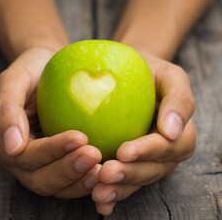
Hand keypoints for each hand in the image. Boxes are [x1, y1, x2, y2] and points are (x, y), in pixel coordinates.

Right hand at [0, 47, 102, 198]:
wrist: (49, 68)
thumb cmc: (32, 68)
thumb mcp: (14, 79)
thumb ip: (6, 110)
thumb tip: (11, 147)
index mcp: (0, 145)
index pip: (24, 156)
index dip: (51, 151)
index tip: (80, 136)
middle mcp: (16, 163)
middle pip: (39, 179)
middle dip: (67, 171)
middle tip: (95, 154)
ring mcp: (37, 170)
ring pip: (56, 188)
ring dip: (79, 181)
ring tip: (104, 167)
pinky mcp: (58, 171)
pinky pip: (71, 185)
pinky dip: (87, 182)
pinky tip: (107, 171)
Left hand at [91, 54, 195, 215]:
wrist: (119, 75)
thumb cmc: (145, 72)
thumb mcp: (167, 75)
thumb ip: (178, 98)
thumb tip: (172, 129)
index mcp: (179, 134)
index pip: (167, 146)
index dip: (146, 151)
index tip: (124, 151)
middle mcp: (165, 156)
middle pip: (151, 171)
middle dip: (129, 175)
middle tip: (104, 173)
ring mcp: (145, 166)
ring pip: (134, 183)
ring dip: (117, 190)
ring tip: (97, 192)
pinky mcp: (124, 171)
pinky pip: (119, 187)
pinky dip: (110, 196)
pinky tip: (97, 205)